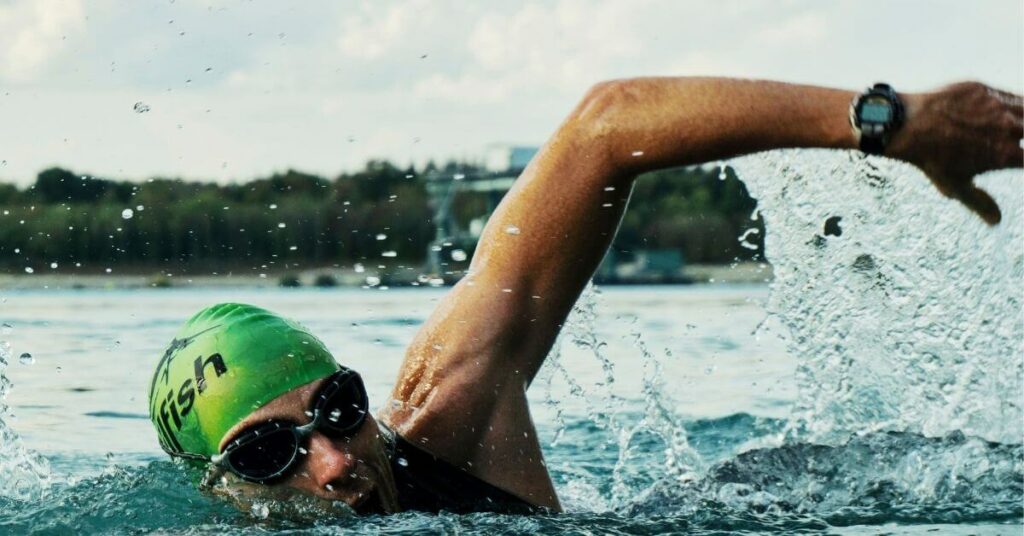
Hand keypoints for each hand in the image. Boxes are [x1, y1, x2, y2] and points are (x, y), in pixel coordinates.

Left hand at [889, 82, 1022, 224]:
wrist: (907, 125)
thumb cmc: (931, 159)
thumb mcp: (955, 186)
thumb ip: (980, 203)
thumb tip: (996, 221)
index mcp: (1006, 155)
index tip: (1018, 161)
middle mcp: (1009, 128)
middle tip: (1012, 145)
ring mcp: (998, 106)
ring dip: (1023, 120)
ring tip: (1016, 127)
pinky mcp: (985, 89)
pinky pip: (1009, 95)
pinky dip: (1014, 103)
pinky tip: (1009, 111)